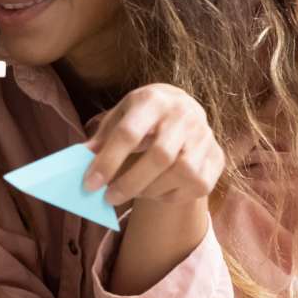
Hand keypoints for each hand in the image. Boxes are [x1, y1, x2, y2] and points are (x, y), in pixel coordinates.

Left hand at [83, 84, 224, 207]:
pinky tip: (157, 190)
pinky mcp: (216, 158)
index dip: (108, 161)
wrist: (183, 109)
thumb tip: (80, 160)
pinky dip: (172, 194)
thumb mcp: (120, 116)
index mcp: (154, 99)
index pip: (129, 133)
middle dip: (130, 182)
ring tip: (133, 191)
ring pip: (181, 173)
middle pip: (160, 156)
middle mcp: (184, 115)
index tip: (90, 184)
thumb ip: (102, 138)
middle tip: (109, 197)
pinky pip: (195, 186)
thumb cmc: (144, 116)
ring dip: (152, 189)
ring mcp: (205, 137)